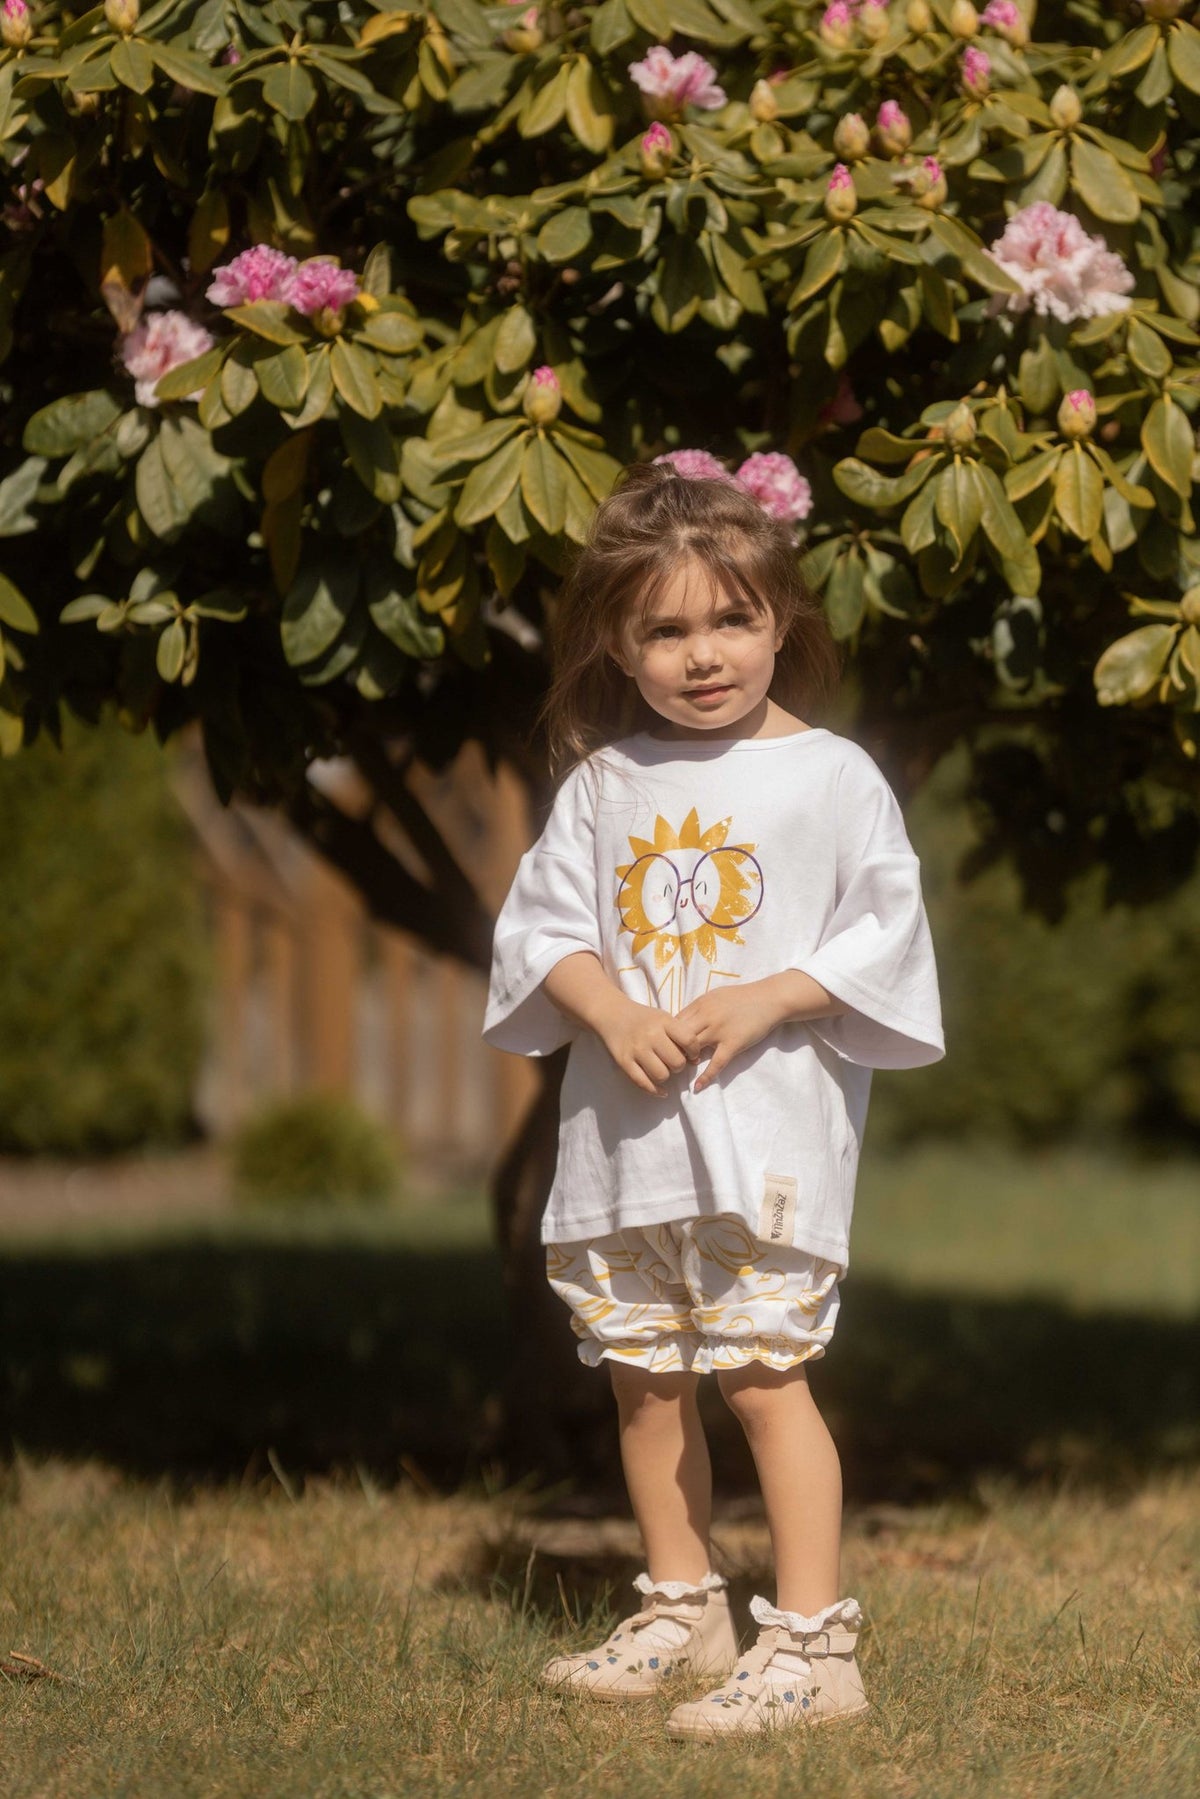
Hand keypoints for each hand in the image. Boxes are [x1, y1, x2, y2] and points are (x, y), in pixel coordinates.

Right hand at [594, 994, 694, 1097]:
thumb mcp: (663, 1017)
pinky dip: (655, 1090)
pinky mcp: (624, 1062)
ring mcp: (636, 1049)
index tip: (691, 1055)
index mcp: (663, 1022)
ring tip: (663, 1070)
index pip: (689, 1040)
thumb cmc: (643, 1018)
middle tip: (674, 1062)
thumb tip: (695, 1059)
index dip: (694, 1052)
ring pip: (662, 1075)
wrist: (612, 1014)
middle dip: (679, 1066)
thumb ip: (679, 1034)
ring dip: (666, 1076)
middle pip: (677, 1062)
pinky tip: (661, 1090)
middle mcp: (650, 1035)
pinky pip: (643, 1083)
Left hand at [674, 979, 791, 1091]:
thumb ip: (698, 1009)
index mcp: (700, 1004)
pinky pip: (716, 1063)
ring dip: (686, 1060)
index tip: (667, 1046)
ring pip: (693, 1049)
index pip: (674, 1023)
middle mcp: (706, 1017)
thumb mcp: (715, 996)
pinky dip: (706, 1076)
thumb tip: (682, 1022)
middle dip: (672, 1049)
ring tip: (683, 1069)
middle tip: (671, 1059)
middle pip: (678, 1036)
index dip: (668, 1036)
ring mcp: (719, 1031)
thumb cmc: (742, 997)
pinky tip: (698, 1087)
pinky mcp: (733, 1043)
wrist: (769, 998)